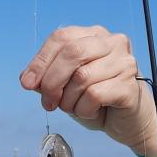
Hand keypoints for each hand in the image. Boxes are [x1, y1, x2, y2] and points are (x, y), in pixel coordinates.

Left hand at [20, 25, 156, 156]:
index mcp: (93, 35)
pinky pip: (94, 95)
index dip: (40, 61)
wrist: (126, 121)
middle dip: (51, 82)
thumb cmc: (95, 99)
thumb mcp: (65, 86)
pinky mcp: (130, 84)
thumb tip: (26, 78)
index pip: (61, 38)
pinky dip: (84, 109)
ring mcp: (124, 62)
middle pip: (71, 53)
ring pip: (82, 77)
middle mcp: (112, 42)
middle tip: (48, 103)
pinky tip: (90, 111)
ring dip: (69, 100)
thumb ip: (46, 77)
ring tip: (74, 107)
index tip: (26, 84)